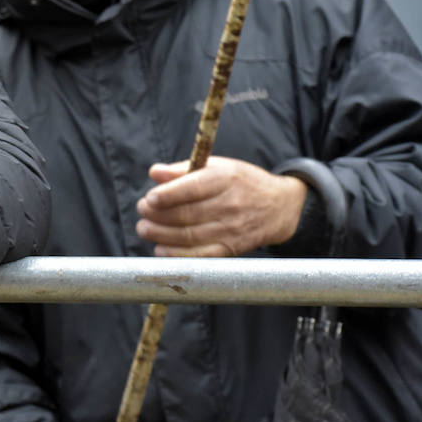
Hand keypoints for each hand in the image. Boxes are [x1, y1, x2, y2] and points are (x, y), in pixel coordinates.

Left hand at [135, 156, 306, 256]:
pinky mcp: (231, 248)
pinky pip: (201, 256)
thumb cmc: (240, 182)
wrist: (280, 207)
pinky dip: (177, 255)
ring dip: (162, 234)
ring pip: (190, 236)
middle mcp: (230, 205)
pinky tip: (160, 249)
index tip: (150, 198)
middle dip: (158, 215)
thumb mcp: (217, 166)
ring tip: (144, 228)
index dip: (168, 195)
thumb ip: (182, 170)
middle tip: (142, 211)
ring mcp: (232, 229)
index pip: (193, 188)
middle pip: (188, 214)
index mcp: (225, 179)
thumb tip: (154, 173)